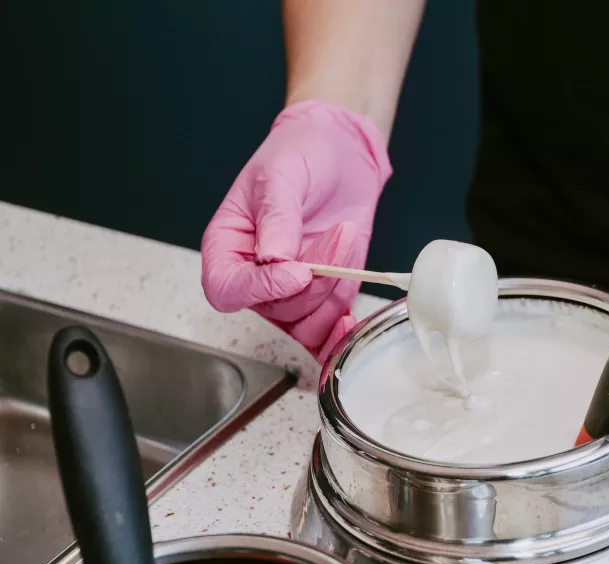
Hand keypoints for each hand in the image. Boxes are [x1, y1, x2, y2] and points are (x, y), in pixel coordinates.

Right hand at [201, 100, 391, 362]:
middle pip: (274, 308)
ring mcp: (289, 290)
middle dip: (313, 280)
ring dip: (333, 291)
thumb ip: (277, 218)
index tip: (296, 271)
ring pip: (304, 322)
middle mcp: (254, 275)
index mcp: (227, 245)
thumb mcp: (282, 174)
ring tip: (346, 239)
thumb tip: (272, 259)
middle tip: (338, 233)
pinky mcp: (321, 296)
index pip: (226, 289)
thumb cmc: (300, 154)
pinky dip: (338, 334)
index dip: (259, 289)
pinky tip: (351, 322)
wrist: (341, 153)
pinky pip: (324, 333)